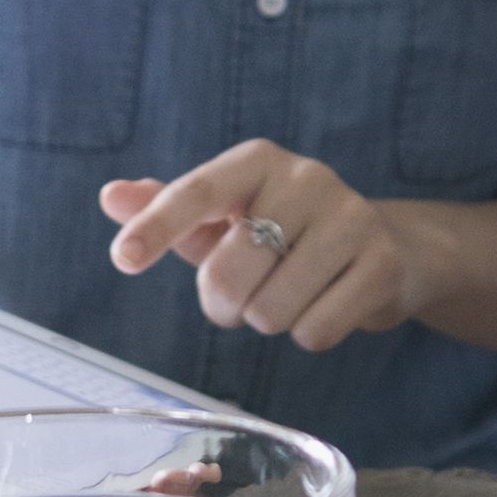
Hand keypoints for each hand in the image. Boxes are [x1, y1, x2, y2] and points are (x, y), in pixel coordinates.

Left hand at [101, 141, 420, 352]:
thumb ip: (167, 209)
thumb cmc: (284, 233)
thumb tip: (111, 196)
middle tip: (243, 297)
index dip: (157, 227)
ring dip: (267, 320)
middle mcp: (307, 178)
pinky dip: (308, 334)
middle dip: (224, 303)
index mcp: (259, 161)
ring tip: (289, 294)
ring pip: (271, 310)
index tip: (123, 260)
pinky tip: (324, 305)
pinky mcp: (382, 265)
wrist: (384, 247)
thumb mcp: (225, 216)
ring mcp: (351, 219)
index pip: (198, 192)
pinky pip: (316, 332)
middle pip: (230, 270)